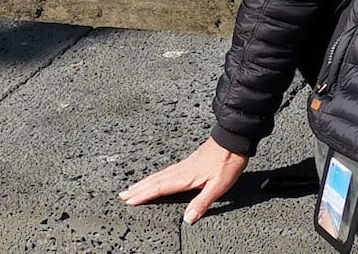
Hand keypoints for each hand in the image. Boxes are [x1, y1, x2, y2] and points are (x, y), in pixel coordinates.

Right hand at [119, 137, 247, 224]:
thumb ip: (202, 202)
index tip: (129, 201)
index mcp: (186, 176)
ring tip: (133, 188)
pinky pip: (167, 171)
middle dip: (139, 189)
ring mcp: (185, 164)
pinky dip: (157, 176)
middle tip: (122, 195)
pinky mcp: (190, 161)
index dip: (144, 195)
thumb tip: (187, 219)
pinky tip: (158, 178)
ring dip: (145, 182)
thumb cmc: (228, 161)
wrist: (234, 138)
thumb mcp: (219, 185)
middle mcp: (182, 169)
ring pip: (160, 175)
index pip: (160, 187)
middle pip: (155, 180)